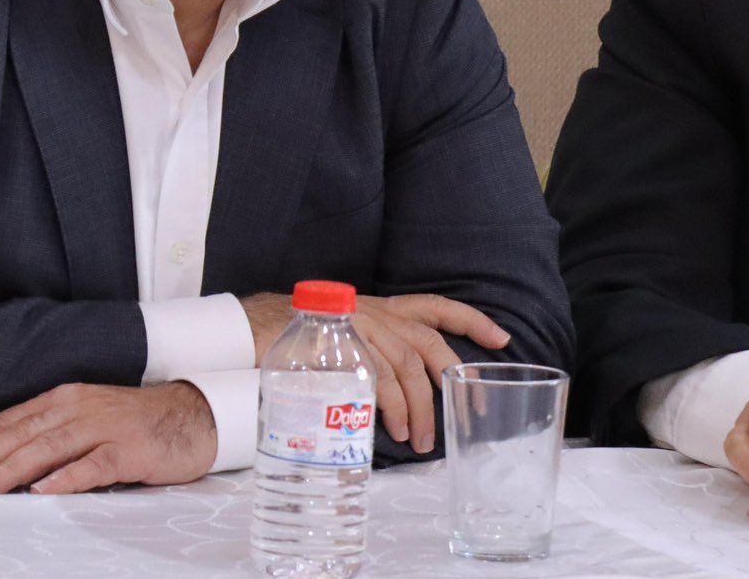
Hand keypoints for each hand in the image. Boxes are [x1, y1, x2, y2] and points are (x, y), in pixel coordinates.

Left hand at [0, 382, 216, 495]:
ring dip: (12, 469)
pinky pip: (93, 464)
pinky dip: (66, 477)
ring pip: (49, 447)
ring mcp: (104, 426)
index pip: (9, 422)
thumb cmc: (133, 425)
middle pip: (21, 434)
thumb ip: (50, 437)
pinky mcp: (129, 448)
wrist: (193, 416)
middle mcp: (78, 407)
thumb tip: (2, 467)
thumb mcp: (85, 422)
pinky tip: (43, 491)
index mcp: (63, 399)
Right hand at [242, 291, 509, 452]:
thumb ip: (373, 353)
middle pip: (427, 345)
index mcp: (380, 307)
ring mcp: (357, 328)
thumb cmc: (293, 337)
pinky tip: (394, 427)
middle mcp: (375, 312)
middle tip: (471, 412)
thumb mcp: (342, 337)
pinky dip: (391, 406)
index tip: (501, 340)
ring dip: (419, 407)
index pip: (435, 307)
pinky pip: (377, 378)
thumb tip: (401, 394)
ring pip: (406, 367)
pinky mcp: (340, 347)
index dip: (471, 320)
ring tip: (421, 441)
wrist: (248, 329)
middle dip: (454, 380)